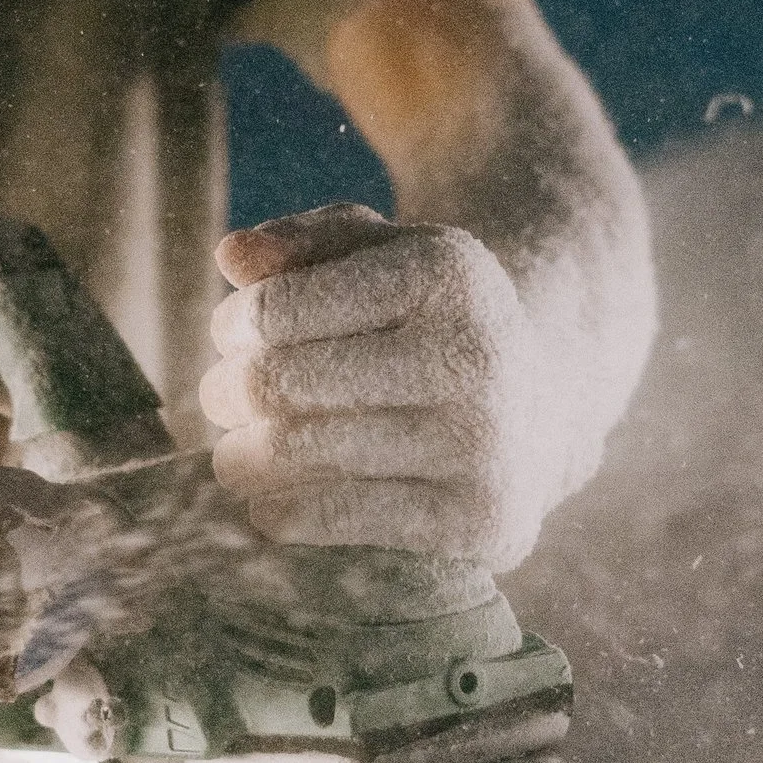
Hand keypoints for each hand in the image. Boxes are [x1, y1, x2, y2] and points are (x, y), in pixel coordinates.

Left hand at [200, 203, 554, 568]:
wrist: (539, 412)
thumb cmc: (428, 323)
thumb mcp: (384, 256)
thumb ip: (306, 243)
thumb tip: (233, 257)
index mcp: (445, 275)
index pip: (279, 310)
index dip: (234, 325)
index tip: (234, 336)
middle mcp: (472, 355)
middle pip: (281, 383)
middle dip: (229, 393)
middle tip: (224, 399)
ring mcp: (479, 443)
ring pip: (298, 454)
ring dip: (241, 458)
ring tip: (236, 453)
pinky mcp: (476, 517)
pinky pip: (335, 520)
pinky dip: (278, 512)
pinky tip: (268, 500)